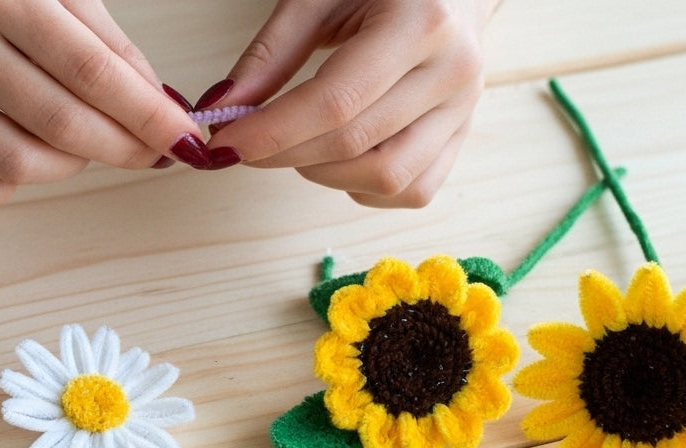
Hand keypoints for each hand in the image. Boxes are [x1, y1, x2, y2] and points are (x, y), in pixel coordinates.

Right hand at [0, 0, 220, 211]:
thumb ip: (104, 42)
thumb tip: (158, 108)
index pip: (92, 73)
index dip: (147, 115)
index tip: (185, 139)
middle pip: (62, 125)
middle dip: (123, 147)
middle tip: (151, 151)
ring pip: (20, 165)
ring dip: (70, 165)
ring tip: (77, 137)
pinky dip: (5, 188)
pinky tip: (19, 157)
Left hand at [205, 0, 498, 207]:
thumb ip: (270, 54)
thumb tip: (221, 111)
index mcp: (422, 22)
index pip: (335, 102)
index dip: (272, 132)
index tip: (224, 144)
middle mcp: (453, 70)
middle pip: (354, 143)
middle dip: (284, 153)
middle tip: (242, 144)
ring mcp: (464, 107)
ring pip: (388, 178)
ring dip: (323, 175)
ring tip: (296, 144)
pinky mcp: (462, 133)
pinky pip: (413, 188)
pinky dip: (364, 187)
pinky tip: (337, 159)